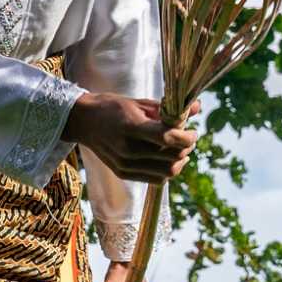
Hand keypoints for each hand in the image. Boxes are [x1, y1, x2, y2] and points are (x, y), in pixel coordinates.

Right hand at [62, 94, 198, 184]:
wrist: (84, 121)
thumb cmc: (112, 107)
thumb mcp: (139, 102)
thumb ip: (168, 109)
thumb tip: (198, 106)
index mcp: (131, 128)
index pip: (169, 138)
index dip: (187, 137)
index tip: (193, 131)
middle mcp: (129, 150)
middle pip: (172, 157)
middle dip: (186, 148)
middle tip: (187, 138)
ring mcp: (126, 165)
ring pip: (167, 172)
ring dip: (179, 161)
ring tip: (179, 149)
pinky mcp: (124, 174)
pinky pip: (156, 179)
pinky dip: (166, 170)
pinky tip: (166, 158)